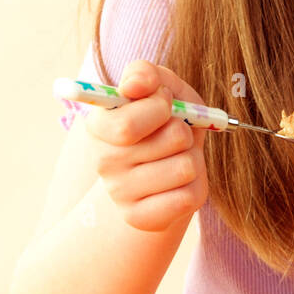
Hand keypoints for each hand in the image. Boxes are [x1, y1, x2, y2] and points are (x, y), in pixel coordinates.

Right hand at [84, 60, 209, 231]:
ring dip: (192, 157)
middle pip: (171, 140)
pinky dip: (194, 185)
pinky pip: (188, 197)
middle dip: (184, 130)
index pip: (128, 125)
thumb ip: (146, 75)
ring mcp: (120, 195)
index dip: (160, 107)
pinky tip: (177, 183)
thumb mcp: (161, 88)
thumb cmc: (164, 122)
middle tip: (175, 133)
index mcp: (99, 126)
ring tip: (176, 157)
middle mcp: (103, 162)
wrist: (166, 169)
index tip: (166, 103)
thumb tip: (134, 84)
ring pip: (185, 168)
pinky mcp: (142, 218)